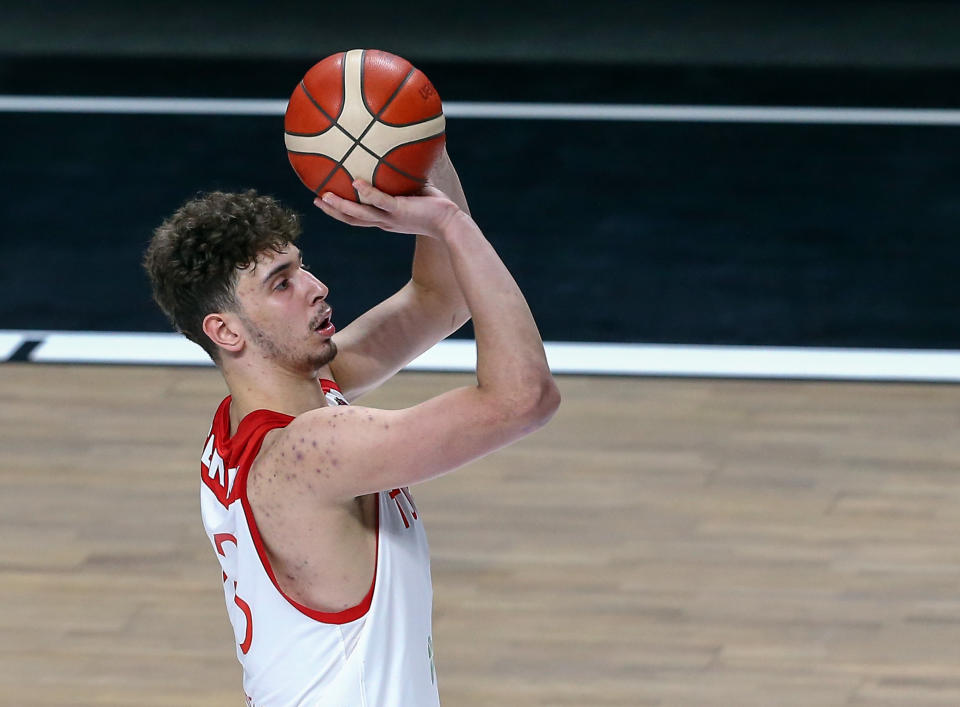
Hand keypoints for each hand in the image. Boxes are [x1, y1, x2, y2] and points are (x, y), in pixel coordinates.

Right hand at [315, 180, 460, 237]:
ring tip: (323, 196)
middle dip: (333, 212)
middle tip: (315, 200)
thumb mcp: (414, 189)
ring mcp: (391, 218)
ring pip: (359, 215)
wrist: (451, 223)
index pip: (358, 217)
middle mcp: (384, 221)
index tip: (325, 201)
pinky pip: (381, 202)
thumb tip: (397, 151)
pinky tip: (355, 183)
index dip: (340, 211)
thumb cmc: (435, 206)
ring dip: (341, 207)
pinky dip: (368, 193)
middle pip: (352, 220)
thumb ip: (402, 175)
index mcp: (384, 219)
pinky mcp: (401, 211)